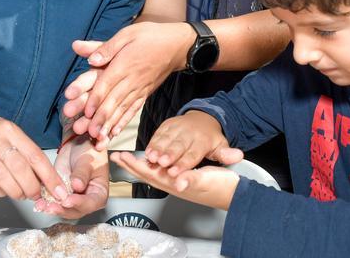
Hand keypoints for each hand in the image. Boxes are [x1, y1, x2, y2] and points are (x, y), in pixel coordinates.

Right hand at [0, 111, 68, 202]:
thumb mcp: (9, 132)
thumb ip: (25, 152)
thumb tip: (44, 177)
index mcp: (11, 130)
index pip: (35, 155)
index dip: (49, 176)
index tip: (58, 190)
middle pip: (20, 169)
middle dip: (33, 187)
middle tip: (37, 195)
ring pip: (3, 178)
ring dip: (17, 192)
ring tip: (22, 195)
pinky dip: (0, 191)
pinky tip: (5, 191)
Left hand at [36, 135, 108, 217]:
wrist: (76, 145)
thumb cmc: (88, 152)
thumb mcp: (87, 160)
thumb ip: (82, 173)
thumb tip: (78, 186)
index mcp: (98, 194)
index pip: (90, 203)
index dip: (79, 204)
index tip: (68, 201)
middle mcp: (86, 199)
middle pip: (75, 211)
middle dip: (62, 210)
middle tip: (52, 206)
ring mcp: (72, 198)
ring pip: (63, 209)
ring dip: (52, 208)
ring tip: (43, 206)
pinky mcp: (60, 195)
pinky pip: (53, 202)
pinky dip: (45, 203)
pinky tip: (39, 203)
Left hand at [63, 22, 195, 147]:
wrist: (177, 45)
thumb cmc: (150, 36)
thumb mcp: (127, 34)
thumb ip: (107, 47)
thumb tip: (91, 60)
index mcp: (125, 64)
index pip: (107, 84)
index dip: (96, 99)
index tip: (86, 112)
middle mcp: (132, 80)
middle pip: (114, 101)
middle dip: (101, 118)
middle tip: (90, 132)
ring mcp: (140, 89)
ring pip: (123, 109)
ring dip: (110, 124)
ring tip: (99, 138)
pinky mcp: (145, 94)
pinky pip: (133, 110)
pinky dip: (124, 122)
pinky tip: (115, 132)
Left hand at [110, 151, 239, 209]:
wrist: (235, 192)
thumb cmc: (222, 187)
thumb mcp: (207, 180)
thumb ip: (192, 180)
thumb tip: (179, 182)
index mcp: (177, 184)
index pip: (151, 174)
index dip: (136, 165)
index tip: (123, 157)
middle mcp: (174, 184)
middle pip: (147, 174)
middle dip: (130, 166)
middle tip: (115, 157)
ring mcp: (177, 183)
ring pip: (152, 174)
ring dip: (137, 166)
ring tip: (124, 159)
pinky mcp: (183, 179)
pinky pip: (161, 173)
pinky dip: (150, 167)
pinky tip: (147, 163)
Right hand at [146, 111, 242, 175]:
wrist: (203, 118)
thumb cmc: (210, 138)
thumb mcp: (220, 146)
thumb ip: (226, 154)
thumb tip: (238, 156)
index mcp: (202, 141)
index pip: (192, 154)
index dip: (183, 164)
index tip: (175, 172)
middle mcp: (189, 133)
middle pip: (177, 146)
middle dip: (168, 155)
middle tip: (161, 164)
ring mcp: (177, 127)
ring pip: (165, 139)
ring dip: (157, 149)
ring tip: (150, 158)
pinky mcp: (167, 125)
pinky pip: (158, 134)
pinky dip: (152, 143)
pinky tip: (146, 152)